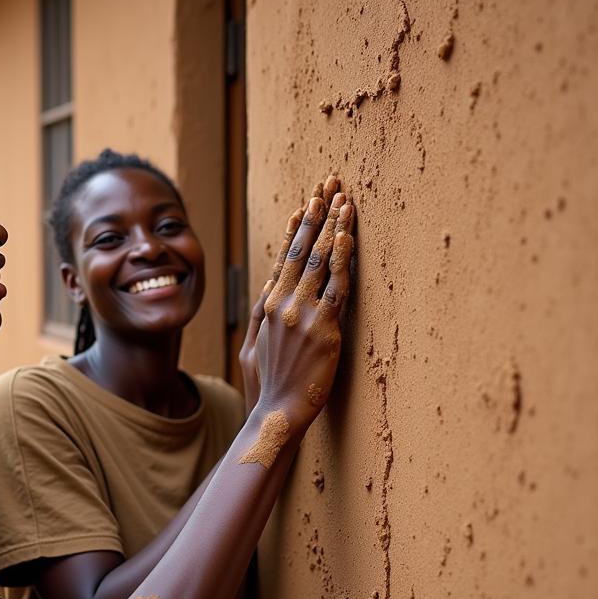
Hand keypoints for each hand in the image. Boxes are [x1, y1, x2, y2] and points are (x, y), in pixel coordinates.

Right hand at [253, 181, 354, 430]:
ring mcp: (302, 313)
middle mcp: (282, 303)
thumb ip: (257, 316)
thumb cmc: (265, 388)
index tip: (306, 204)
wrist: (276, 415)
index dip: (297, 228)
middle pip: (301, 249)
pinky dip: (341, 256)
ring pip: (319, 259)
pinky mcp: (324, 327)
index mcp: (265, 306)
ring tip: (344, 198)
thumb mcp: (249, 348)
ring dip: (333, 225)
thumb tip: (266, 288)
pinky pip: (335, 284)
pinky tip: (347, 234)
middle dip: (317, 213)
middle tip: (328, 183)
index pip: (283, 257)